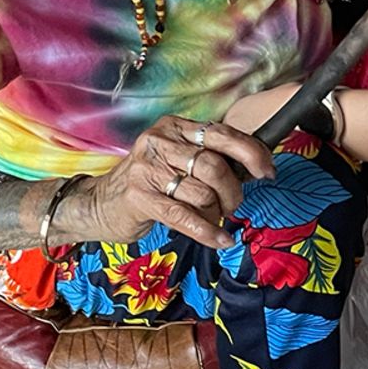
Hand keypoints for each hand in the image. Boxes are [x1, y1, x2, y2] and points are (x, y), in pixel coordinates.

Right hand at [60, 114, 276, 248]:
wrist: (100, 203)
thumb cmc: (151, 183)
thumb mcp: (178, 159)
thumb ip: (211, 157)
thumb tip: (256, 165)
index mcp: (175, 127)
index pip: (222, 133)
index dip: (251, 153)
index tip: (267, 172)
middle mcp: (160, 142)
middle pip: (214, 166)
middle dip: (233, 191)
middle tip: (233, 206)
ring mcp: (147, 169)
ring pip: (202, 193)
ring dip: (217, 213)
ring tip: (213, 218)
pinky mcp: (140, 198)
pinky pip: (185, 217)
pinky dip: (209, 232)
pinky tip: (221, 240)